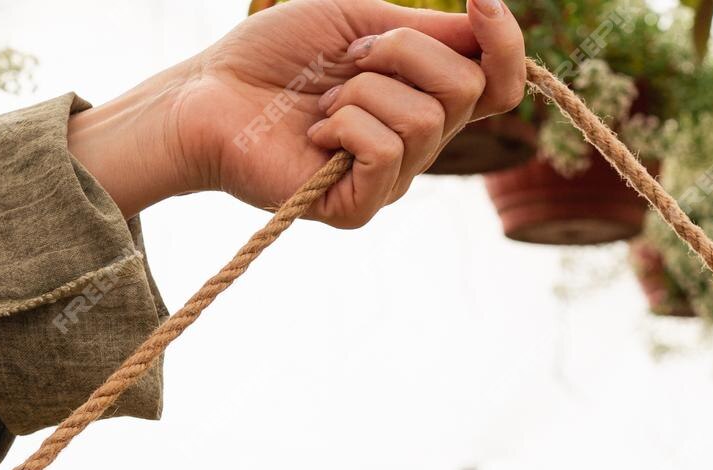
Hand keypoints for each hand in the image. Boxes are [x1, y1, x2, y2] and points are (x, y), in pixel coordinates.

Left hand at [68, 0, 525, 227]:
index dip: (505, 43)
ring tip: (322, 101)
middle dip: (402, 51)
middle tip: (348, 58)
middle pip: (465, 88)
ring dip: (362, 90)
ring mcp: (391, 179)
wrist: (207, 93)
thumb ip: (424, 27)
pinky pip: (386, 151)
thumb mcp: (357, 18)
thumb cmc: (274, 54)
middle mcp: (419, 144)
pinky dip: (346, 124)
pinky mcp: (359, 207)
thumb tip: (488, 18)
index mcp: (424, 96)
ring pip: (425, 118)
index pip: (499, 83)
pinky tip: (315, 134)